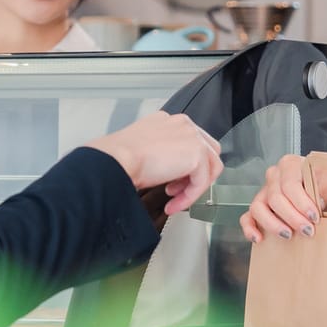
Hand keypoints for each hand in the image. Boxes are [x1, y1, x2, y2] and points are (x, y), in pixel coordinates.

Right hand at [91, 112, 223, 214]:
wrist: (116, 159)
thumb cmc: (120, 156)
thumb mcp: (144, 150)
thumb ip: (162, 154)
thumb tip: (168, 169)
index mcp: (170, 122)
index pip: (190, 143)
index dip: (184, 166)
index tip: (172, 182)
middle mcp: (184, 125)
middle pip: (208, 151)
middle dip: (195, 175)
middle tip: (177, 190)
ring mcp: (193, 137)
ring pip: (210, 166)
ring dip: (193, 188)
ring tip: (175, 200)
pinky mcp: (197, 154)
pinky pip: (202, 182)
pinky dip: (189, 197)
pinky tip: (173, 204)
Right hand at [239, 155, 326, 242]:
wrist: (325, 189)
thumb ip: (325, 187)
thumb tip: (318, 202)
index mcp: (289, 165)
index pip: (290, 184)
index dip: (301, 203)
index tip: (314, 217)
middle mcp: (274, 177)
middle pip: (275, 198)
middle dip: (292, 217)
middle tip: (307, 231)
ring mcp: (264, 192)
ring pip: (258, 208)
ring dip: (273, 224)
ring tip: (288, 235)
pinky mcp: (259, 208)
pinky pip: (247, 217)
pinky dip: (250, 228)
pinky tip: (258, 238)